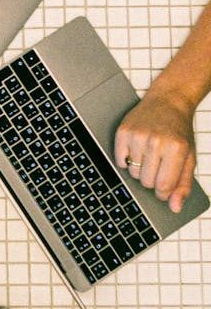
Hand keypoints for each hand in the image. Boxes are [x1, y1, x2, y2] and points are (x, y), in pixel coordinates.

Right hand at [114, 87, 196, 212]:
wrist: (168, 101)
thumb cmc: (179, 131)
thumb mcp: (189, 158)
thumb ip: (183, 185)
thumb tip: (174, 207)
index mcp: (176, 149)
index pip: (164, 186)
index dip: (163, 191)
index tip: (165, 185)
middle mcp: (157, 142)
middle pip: (146, 181)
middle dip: (152, 178)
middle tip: (159, 163)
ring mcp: (138, 136)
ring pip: (133, 173)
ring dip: (140, 168)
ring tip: (149, 153)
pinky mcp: (123, 132)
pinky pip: (120, 161)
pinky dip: (127, 160)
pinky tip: (137, 149)